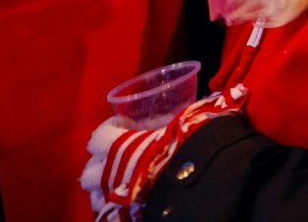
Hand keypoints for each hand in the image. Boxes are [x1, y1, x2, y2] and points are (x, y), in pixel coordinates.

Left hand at [83, 85, 246, 219]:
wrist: (197, 181)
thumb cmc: (189, 145)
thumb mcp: (191, 121)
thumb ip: (193, 112)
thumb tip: (218, 98)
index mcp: (118, 146)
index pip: (98, 137)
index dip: (107, 130)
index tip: (120, 125)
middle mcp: (109, 173)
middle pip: (89, 173)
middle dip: (99, 168)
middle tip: (115, 162)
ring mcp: (115, 197)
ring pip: (96, 198)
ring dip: (105, 192)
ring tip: (120, 188)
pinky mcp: (124, 216)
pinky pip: (112, 217)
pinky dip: (117, 213)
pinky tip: (128, 207)